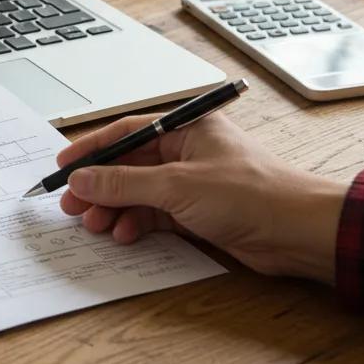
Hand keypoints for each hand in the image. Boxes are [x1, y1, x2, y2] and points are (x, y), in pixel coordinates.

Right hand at [57, 112, 346, 283]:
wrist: (298, 232)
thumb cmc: (251, 193)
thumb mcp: (176, 185)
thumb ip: (123, 183)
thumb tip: (82, 180)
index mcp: (185, 129)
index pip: (126, 132)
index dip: (92, 149)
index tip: (64, 166)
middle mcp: (187, 152)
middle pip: (129, 165)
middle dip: (99, 186)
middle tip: (71, 204)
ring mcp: (192, 184)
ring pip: (139, 193)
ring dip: (115, 208)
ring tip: (94, 224)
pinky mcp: (198, 213)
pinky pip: (155, 215)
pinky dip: (137, 224)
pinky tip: (124, 234)